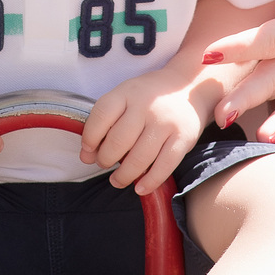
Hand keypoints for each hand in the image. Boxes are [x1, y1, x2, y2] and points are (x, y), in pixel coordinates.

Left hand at [80, 73, 204, 195]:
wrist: (188, 87)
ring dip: (124, 175)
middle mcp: (145, 106)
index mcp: (126, 92)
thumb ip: (105, 123)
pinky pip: (164, 166)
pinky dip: (150, 182)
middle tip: (105, 164)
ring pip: (140, 158)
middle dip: (106, 159)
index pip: (101, 116)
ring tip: (118, 180)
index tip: (88, 151)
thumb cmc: (149, 97)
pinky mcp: (183, 138)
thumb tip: (86, 156)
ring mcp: (165, 122)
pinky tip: (140, 187)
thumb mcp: (125, 97)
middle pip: (118, 141)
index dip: (90, 138)